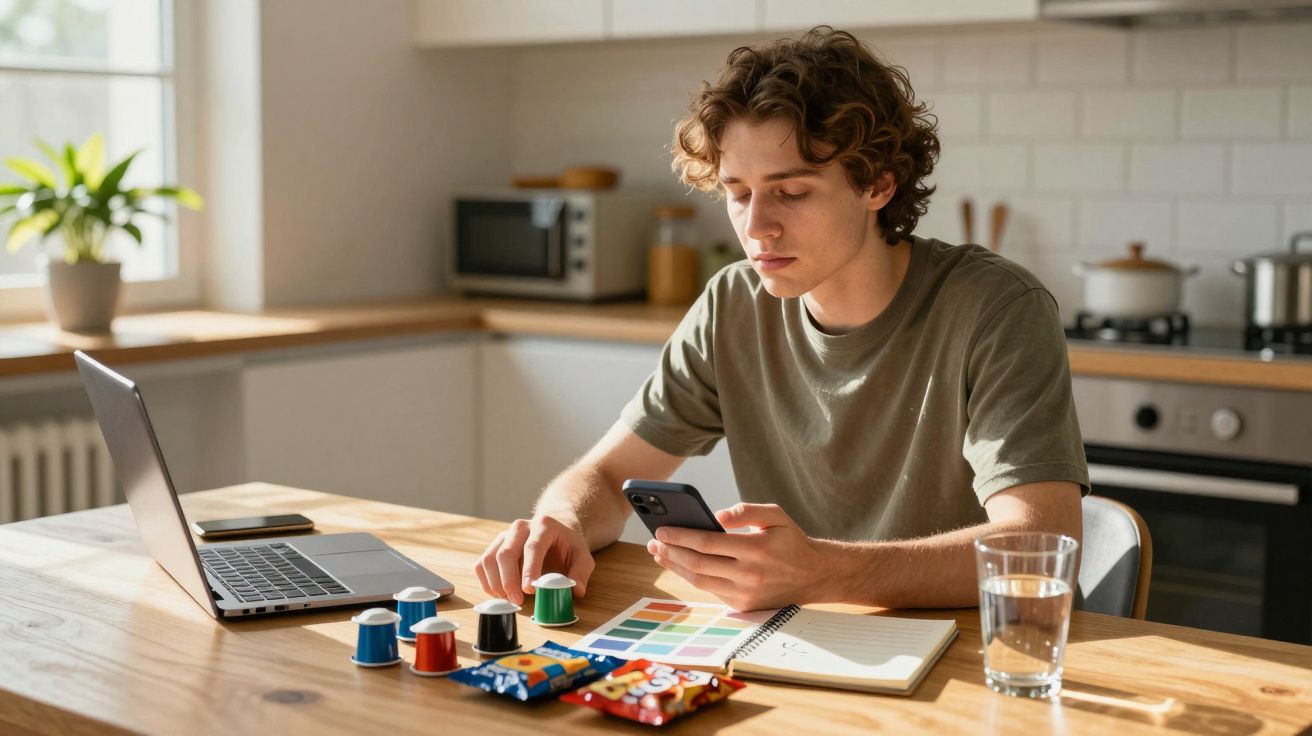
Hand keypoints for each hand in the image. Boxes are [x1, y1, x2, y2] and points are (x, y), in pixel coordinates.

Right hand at [475, 515, 595, 605]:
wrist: (555, 533)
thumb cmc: (567, 546)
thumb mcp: (582, 556)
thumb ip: (581, 573)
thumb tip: (575, 590)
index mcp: (544, 525)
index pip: (533, 547)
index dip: (529, 569)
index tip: (529, 589)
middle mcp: (520, 527)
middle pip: (506, 553)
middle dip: (509, 581)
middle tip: (517, 601)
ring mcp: (504, 535)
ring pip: (490, 559)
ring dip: (496, 584)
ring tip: (509, 600)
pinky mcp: (494, 546)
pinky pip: (482, 564)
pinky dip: (487, 582)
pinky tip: (500, 594)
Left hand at [646, 503, 831, 610]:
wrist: (813, 576)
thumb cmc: (791, 541)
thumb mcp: (776, 515)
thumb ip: (746, 511)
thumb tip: (717, 515)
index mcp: (756, 549)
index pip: (708, 543)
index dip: (681, 536)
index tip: (661, 529)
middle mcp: (749, 574)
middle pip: (698, 563)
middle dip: (671, 551)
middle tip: (653, 541)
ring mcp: (745, 593)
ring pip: (699, 580)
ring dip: (675, 566)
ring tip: (659, 553)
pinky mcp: (743, 605)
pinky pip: (710, 590)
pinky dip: (691, 577)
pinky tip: (679, 565)